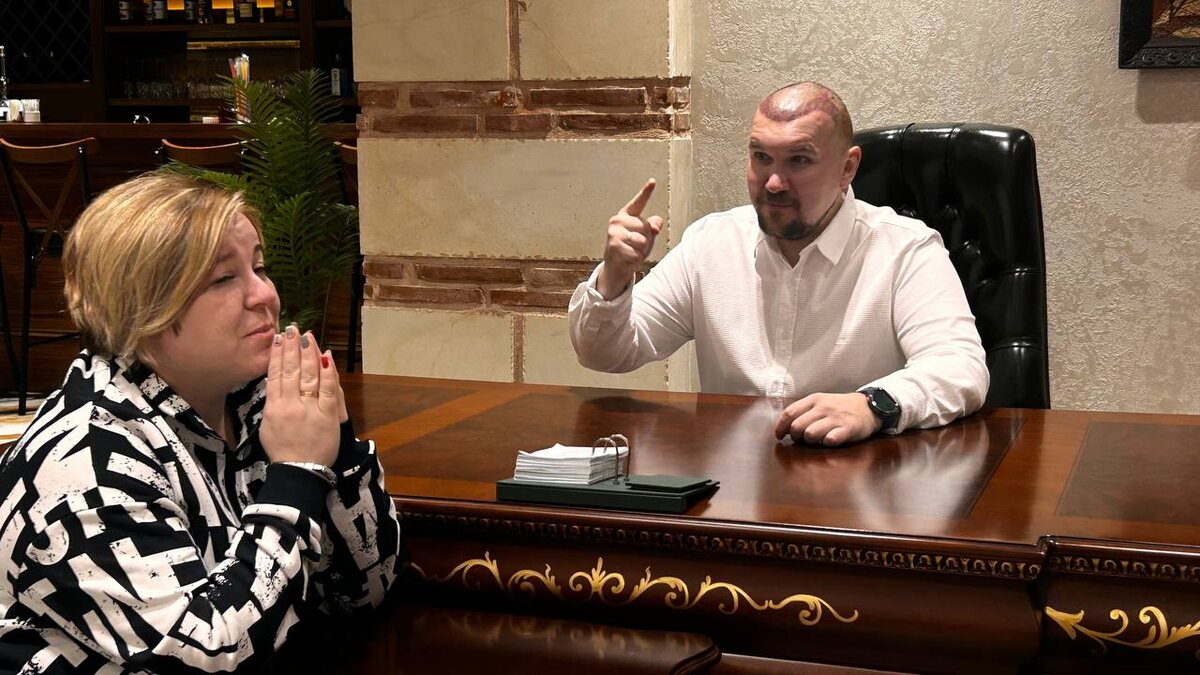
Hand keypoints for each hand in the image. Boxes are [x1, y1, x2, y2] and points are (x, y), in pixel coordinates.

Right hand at [260, 325, 339, 466]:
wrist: (300, 472)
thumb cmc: (283, 451)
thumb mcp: (267, 427)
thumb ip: (272, 403)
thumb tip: (275, 381)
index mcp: (273, 408)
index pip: (275, 375)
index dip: (277, 355)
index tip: (279, 338)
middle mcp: (290, 405)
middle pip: (291, 370)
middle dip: (292, 347)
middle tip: (293, 329)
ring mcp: (309, 409)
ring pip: (309, 375)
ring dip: (309, 353)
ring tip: (307, 336)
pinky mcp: (328, 415)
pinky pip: (328, 389)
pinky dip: (327, 372)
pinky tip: (326, 357)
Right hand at [596, 178, 663, 299]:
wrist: (616, 268)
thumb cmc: (631, 249)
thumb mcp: (646, 238)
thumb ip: (653, 228)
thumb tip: (656, 225)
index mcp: (627, 215)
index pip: (639, 202)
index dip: (646, 191)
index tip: (653, 181)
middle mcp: (618, 220)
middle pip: (646, 227)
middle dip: (647, 240)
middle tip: (636, 246)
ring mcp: (614, 232)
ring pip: (642, 240)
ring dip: (641, 250)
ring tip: (631, 252)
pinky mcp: (613, 245)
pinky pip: (636, 252)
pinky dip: (635, 259)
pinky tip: (627, 258)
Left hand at [774, 392, 882, 446]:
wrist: (868, 406)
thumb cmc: (839, 407)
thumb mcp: (820, 402)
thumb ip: (803, 411)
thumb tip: (784, 427)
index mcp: (814, 400)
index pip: (790, 413)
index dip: (781, 426)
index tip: (779, 435)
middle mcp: (823, 407)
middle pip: (797, 426)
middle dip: (795, 436)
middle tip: (800, 439)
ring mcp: (836, 418)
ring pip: (810, 434)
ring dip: (809, 441)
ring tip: (815, 440)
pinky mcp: (848, 429)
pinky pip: (830, 440)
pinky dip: (826, 443)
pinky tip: (829, 441)